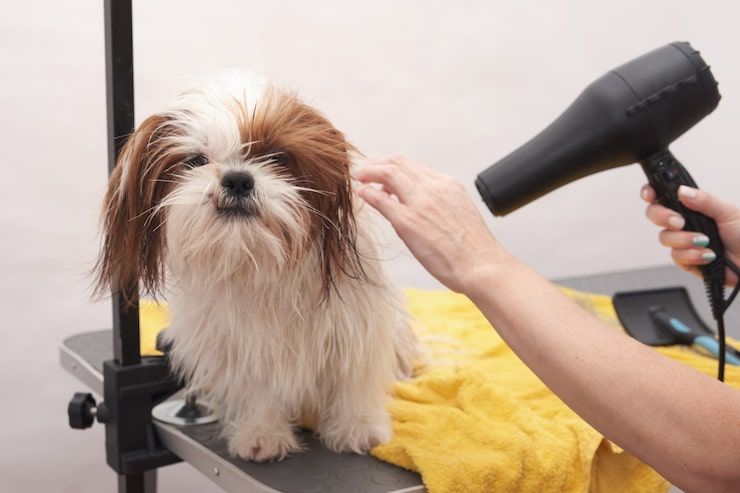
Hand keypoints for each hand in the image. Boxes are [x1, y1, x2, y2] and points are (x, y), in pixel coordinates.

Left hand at [356, 155, 511, 293]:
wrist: (482, 265)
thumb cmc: (473, 249)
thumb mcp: (460, 213)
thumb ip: (441, 203)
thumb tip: (424, 207)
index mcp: (448, 185)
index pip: (413, 167)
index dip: (393, 166)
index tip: (382, 173)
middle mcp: (434, 188)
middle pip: (398, 163)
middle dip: (377, 164)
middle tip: (365, 172)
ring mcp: (420, 203)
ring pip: (388, 173)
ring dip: (369, 172)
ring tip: (360, 178)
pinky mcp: (408, 222)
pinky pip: (380, 199)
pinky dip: (367, 192)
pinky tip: (361, 193)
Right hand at [641, 184, 739, 286]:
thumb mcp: (728, 212)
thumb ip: (704, 200)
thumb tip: (682, 191)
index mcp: (692, 206)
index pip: (664, 195)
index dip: (651, 193)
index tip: (650, 194)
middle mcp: (684, 222)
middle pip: (655, 214)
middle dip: (662, 216)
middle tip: (679, 221)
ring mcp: (683, 241)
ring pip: (664, 237)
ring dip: (684, 239)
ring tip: (704, 241)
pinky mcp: (686, 260)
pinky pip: (676, 256)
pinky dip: (692, 255)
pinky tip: (707, 254)